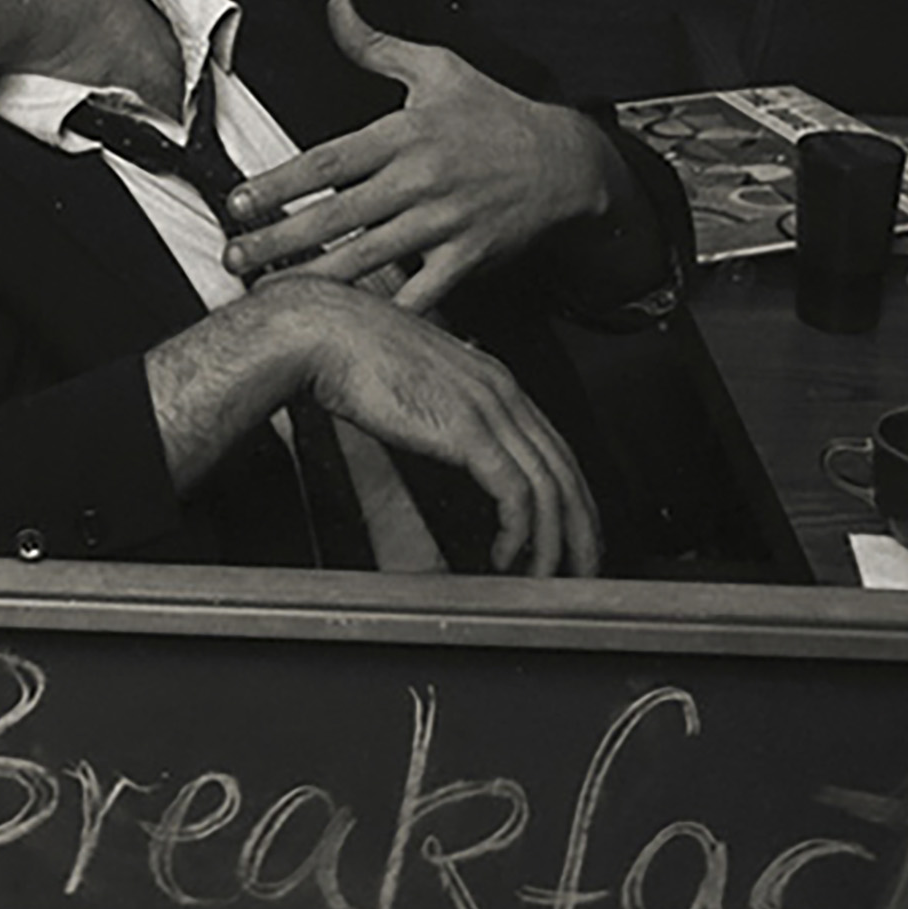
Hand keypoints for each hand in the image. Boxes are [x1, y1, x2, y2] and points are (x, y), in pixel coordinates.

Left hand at [225, 0, 612, 316]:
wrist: (566, 161)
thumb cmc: (494, 113)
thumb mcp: (438, 68)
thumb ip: (376, 45)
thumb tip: (335, 5)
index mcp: (405, 134)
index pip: (329, 161)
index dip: (279, 184)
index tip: (237, 203)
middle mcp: (421, 179)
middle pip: (337, 215)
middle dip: (280, 239)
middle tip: (234, 258)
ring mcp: (445, 222)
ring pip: (369, 258)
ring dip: (316, 278)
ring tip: (269, 293)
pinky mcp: (469, 258)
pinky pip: (423, 293)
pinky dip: (389, 312)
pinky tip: (349, 325)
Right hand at [278, 281, 600, 576]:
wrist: (324, 330)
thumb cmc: (354, 352)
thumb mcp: (416, 380)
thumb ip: (441, 407)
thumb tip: (443, 437)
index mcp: (493, 379)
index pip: (555, 447)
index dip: (571, 496)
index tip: (572, 531)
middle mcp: (502, 391)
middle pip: (566, 470)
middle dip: (582, 528)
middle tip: (583, 569)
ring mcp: (488, 408)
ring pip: (549, 488)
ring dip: (552, 542)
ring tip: (543, 577)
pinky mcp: (466, 428)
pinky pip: (514, 492)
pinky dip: (518, 532)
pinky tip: (502, 556)